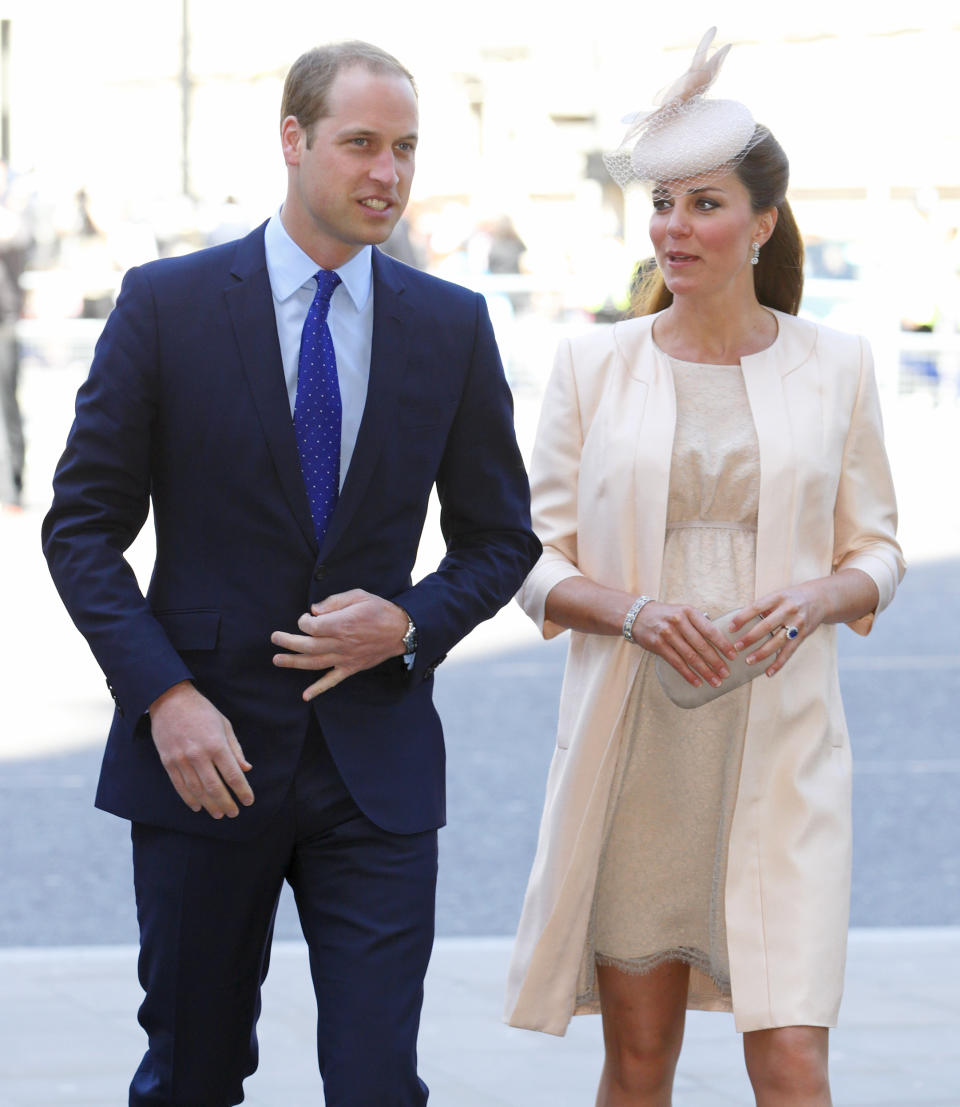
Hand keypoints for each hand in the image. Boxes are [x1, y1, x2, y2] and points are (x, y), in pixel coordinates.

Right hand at [148, 681, 253, 817]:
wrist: (169, 700)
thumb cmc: (202, 711)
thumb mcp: (224, 725)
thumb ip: (235, 749)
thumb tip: (246, 769)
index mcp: (216, 744)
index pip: (233, 775)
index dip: (242, 791)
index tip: (249, 801)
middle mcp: (198, 755)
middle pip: (215, 787)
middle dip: (226, 803)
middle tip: (234, 813)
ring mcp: (181, 760)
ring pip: (197, 790)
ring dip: (209, 805)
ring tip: (218, 814)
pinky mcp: (168, 762)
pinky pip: (179, 786)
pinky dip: (189, 799)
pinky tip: (198, 806)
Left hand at [270, 589, 408, 699]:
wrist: (401, 630)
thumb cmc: (379, 610)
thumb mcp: (358, 595)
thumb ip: (334, 602)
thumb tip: (313, 610)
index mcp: (342, 624)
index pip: (311, 626)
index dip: (303, 621)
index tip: (306, 618)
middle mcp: (341, 643)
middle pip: (308, 645)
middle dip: (288, 641)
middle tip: (274, 638)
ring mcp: (345, 658)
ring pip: (314, 662)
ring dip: (294, 662)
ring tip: (277, 660)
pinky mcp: (351, 667)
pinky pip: (332, 680)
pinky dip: (318, 689)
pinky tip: (305, 695)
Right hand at [632, 601, 738, 687]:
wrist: (637, 614)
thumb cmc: (666, 615)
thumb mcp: (683, 611)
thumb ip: (699, 622)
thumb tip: (720, 640)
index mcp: (689, 612)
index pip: (710, 630)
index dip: (723, 644)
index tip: (733, 656)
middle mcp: (679, 621)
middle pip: (701, 646)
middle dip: (716, 662)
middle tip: (726, 674)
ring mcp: (667, 633)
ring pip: (690, 656)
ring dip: (704, 671)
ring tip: (715, 681)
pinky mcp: (658, 644)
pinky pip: (676, 663)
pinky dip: (688, 674)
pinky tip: (697, 682)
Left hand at [727, 583, 826, 676]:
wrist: (820, 599)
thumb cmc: (791, 598)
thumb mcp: (777, 595)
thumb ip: (761, 606)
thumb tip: (737, 620)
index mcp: (778, 597)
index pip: (756, 608)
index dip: (742, 618)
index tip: (730, 628)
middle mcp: (788, 610)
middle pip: (767, 626)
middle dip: (750, 638)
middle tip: (737, 647)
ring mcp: (797, 623)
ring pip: (778, 641)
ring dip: (762, 653)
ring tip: (749, 661)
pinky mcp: (803, 635)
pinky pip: (789, 651)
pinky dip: (779, 663)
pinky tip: (769, 672)